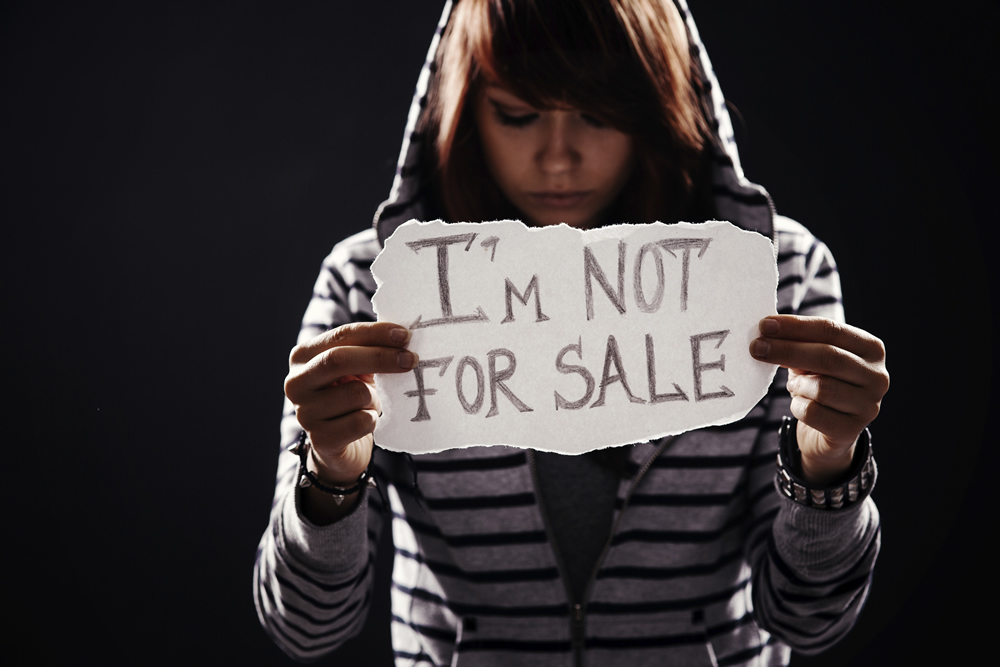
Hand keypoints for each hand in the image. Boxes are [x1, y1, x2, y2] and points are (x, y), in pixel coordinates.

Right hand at [284, 322, 416, 520]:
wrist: (341, 445)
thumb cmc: (350, 397)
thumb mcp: (356, 369)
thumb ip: (369, 349)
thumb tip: (401, 336)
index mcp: (303, 357)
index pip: (341, 336)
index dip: (374, 333)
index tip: (404, 335)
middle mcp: (296, 383)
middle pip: (338, 360)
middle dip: (380, 357)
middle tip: (410, 359)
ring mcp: (305, 413)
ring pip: (357, 393)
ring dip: (374, 398)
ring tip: (369, 404)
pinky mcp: (320, 440)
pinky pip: (361, 422)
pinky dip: (372, 419)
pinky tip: (366, 421)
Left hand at [749, 315, 888, 484]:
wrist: (829, 431)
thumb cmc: (820, 383)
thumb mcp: (812, 359)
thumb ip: (798, 343)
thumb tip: (767, 332)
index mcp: (871, 348)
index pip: (831, 330)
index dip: (795, 326)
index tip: (765, 326)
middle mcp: (877, 376)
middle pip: (827, 356)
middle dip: (787, 350)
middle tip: (756, 348)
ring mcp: (868, 405)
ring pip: (821, 387)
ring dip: (797, 385)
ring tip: (795, 385)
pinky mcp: (851, 430)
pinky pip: (812, 413)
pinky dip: (797, 406)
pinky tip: (799, 404)